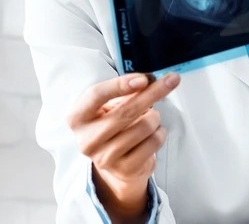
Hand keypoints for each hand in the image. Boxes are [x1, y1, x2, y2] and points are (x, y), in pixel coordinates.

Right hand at [66, 73, 180, 221]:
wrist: (115, 164)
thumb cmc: (112, 126)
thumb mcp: (108, 106)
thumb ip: (124, 93)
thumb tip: (148, 82)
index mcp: (77, 117)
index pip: (96, 95)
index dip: (120, 85)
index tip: (143, 79)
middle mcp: (87, 139)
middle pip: (124, 111)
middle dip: (152, 93)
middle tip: (171, 80)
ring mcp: (105, 157)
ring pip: (143, 127)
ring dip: (155, 116)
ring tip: (151, 117)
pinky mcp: (125, 169)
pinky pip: (153, 142)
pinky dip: (160, 132)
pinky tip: (154, 132)